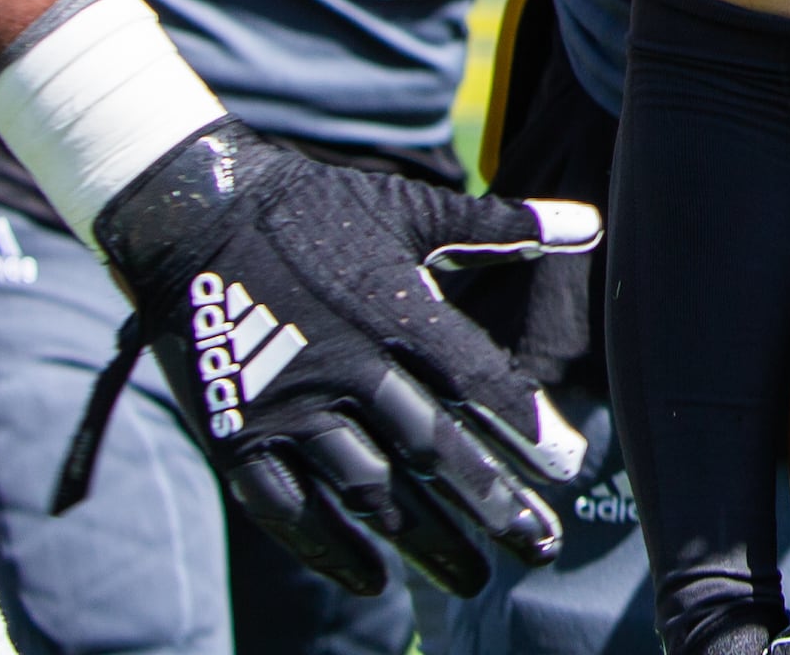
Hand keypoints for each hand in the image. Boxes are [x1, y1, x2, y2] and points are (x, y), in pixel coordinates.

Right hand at [87, 119, 599, 596]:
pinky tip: (373, 580)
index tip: (566, 467)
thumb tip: (591, 223)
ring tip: (473, 576)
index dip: (522, 425)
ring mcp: (292, 405)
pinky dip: (329, 549)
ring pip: (370, 489)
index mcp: (399, 308)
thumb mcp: (416, 209)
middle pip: (434, 447)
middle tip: (542, 545)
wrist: (198, 211)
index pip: (477, 379)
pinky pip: (289, 509)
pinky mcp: (238, 435)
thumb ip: (502, 228)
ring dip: (425, 540)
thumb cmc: (320, 209)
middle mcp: (352, 363)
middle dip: (492, 501)